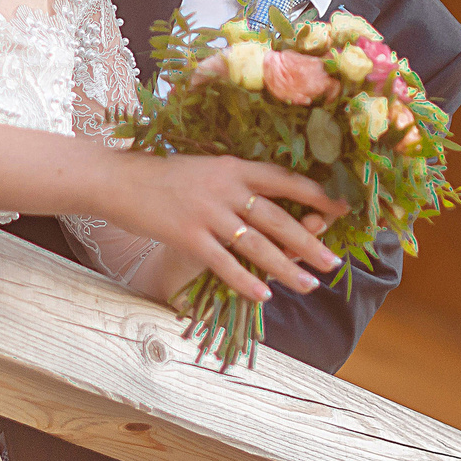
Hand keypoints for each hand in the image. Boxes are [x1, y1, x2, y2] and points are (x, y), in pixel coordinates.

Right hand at [102, 154, 346, 303]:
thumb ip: (235, 181)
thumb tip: (270, 201)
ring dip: (286, 267)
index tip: (343, 209)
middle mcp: (226, 186)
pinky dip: (246, 280)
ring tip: (309, 285)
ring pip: (257, 243)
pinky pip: (224, 263)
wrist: (118, 181)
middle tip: (334, 262)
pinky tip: (265, 295)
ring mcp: (207, 211)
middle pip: (278, 216)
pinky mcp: (187, 235)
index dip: (316, 194)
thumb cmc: (163, 176)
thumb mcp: (205, 168)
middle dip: (310, 241)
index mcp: (234, 165)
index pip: (285, 178)